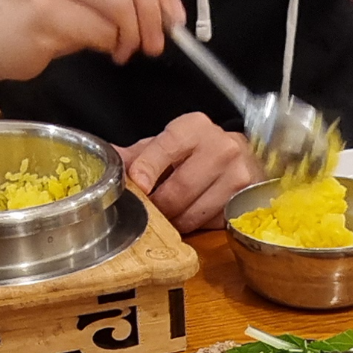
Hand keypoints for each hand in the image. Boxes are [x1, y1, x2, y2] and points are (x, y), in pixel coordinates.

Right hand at [0, 0, 184, 78]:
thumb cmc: (40, 10)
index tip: (174, 13)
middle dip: (153, 10)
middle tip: (159, 39)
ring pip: (118, 2)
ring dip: (134, 34)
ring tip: (128, 48)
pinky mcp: (42, 13)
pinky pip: (100, 30)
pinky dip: (112, 45)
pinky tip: (107, 51)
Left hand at [120, 113, 264, 232]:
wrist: (244, 155)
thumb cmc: (200, 149)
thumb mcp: (168, 144)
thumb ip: (137, 155)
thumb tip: (107, 164)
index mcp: (195, 127)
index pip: (165, 149)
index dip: (146, 171)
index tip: (137, 187)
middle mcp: (221, 148)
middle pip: (179, 189)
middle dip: (157, 206)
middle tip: (148, 209)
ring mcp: (237, 176)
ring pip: (193, 212)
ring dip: (173, 220)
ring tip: (168, 213)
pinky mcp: (243, 202)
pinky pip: (209, 223)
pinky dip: (194, 224)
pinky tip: (191, 213)